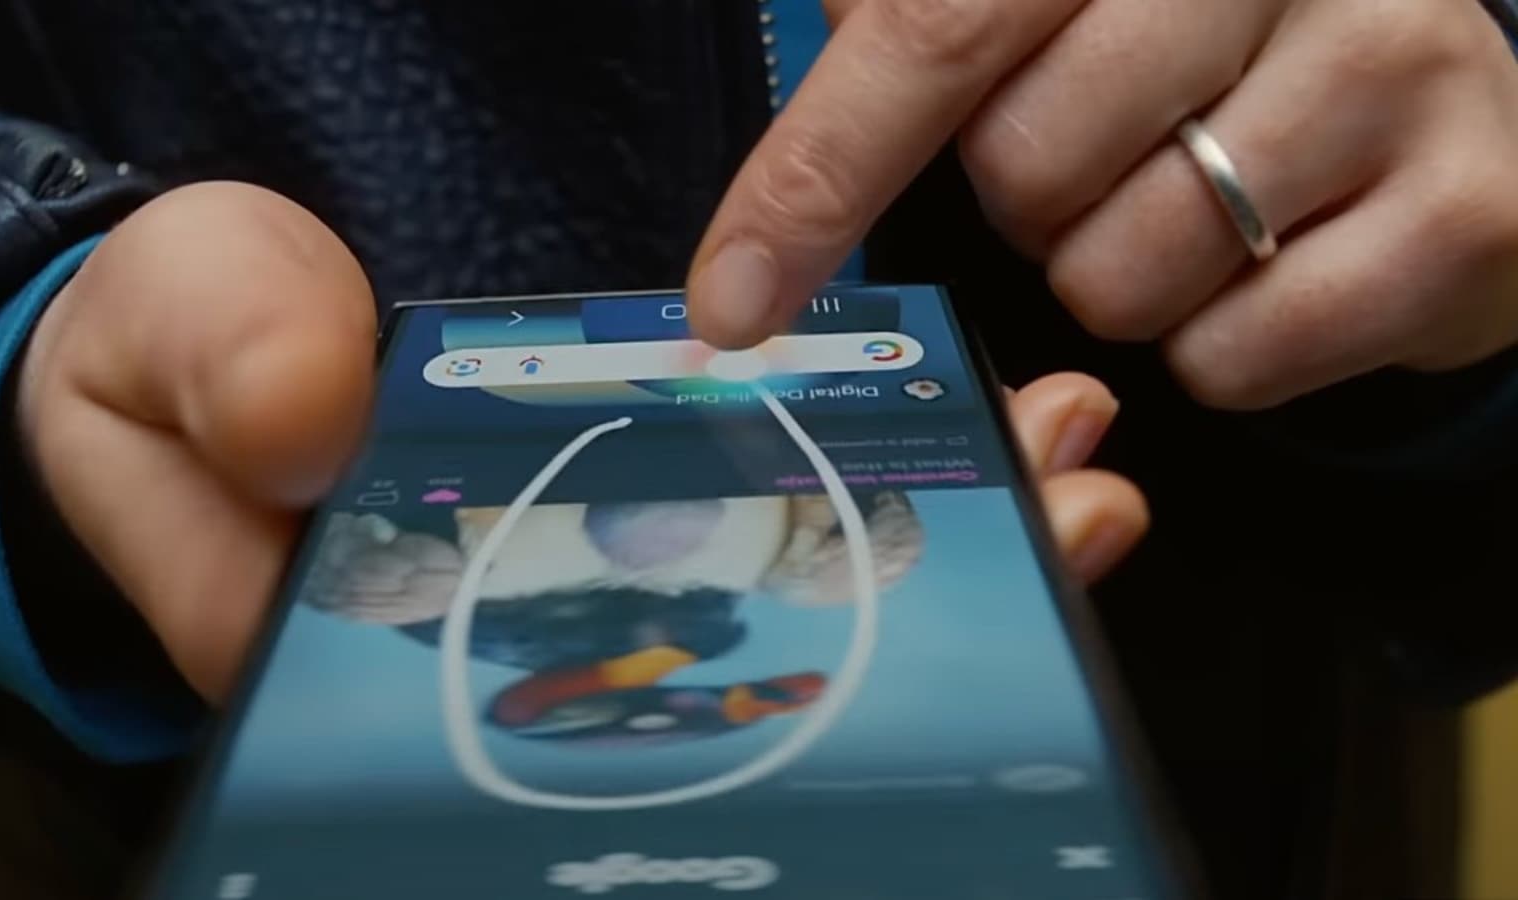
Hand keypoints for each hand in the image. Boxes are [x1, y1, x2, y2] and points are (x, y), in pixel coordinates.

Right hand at [18, 182, 1141, 705]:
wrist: (196, 338)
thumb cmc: (170, 366)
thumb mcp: (172, 342)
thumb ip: (224, 365)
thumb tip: (309, 411)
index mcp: (415, 655)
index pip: (591, 713)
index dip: (756, 689)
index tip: (893, 631)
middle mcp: (530, 637)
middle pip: (736, 660)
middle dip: (904, 603)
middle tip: (1052, 529)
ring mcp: (589, 567)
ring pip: (777, 585)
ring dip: (931, 529)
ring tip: (1052, 467)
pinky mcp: (628, 491)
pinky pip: (764, 493)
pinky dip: (876, 458)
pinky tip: (969, 417)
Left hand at [687, 0, 1517, 408]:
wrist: (1438, 112)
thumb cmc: (1207, 52)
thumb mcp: (1057, 6)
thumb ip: (920, 19)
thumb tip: (812, 31)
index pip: (935, 35)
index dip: (817, 176)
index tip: (731, 302)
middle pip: (1025, 171)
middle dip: (1029, 205)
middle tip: (1108, 157)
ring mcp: (1395, 68)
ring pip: (1123, 275)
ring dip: (1119, 278)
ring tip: (1199, 208)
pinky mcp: (1466, 207)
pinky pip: (1236, 356)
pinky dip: (1219, 351)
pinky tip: (1274, 269)